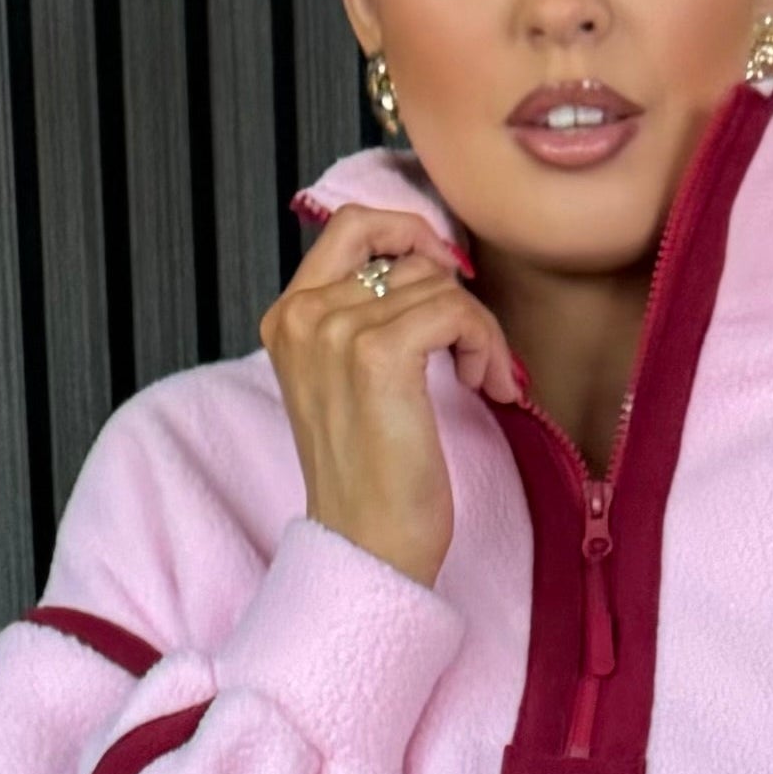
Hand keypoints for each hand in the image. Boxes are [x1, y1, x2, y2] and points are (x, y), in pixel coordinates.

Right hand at [259, 204, 522, 592]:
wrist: (367, 549)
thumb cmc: (370, 481)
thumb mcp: (351, 381)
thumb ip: (367, 316)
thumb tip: (429, 261)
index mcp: (288, 317)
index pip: (352, 224)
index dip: (411, 236)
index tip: (446, 277)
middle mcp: (302, 316)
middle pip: (407, 257)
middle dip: (455, 298)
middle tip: (472, 350)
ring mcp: (335, 331)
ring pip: (439, 284)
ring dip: (478, 330)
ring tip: (480, 379)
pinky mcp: (377, 355)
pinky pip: (456, 310)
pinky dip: (485, 344)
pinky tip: (484, 385)